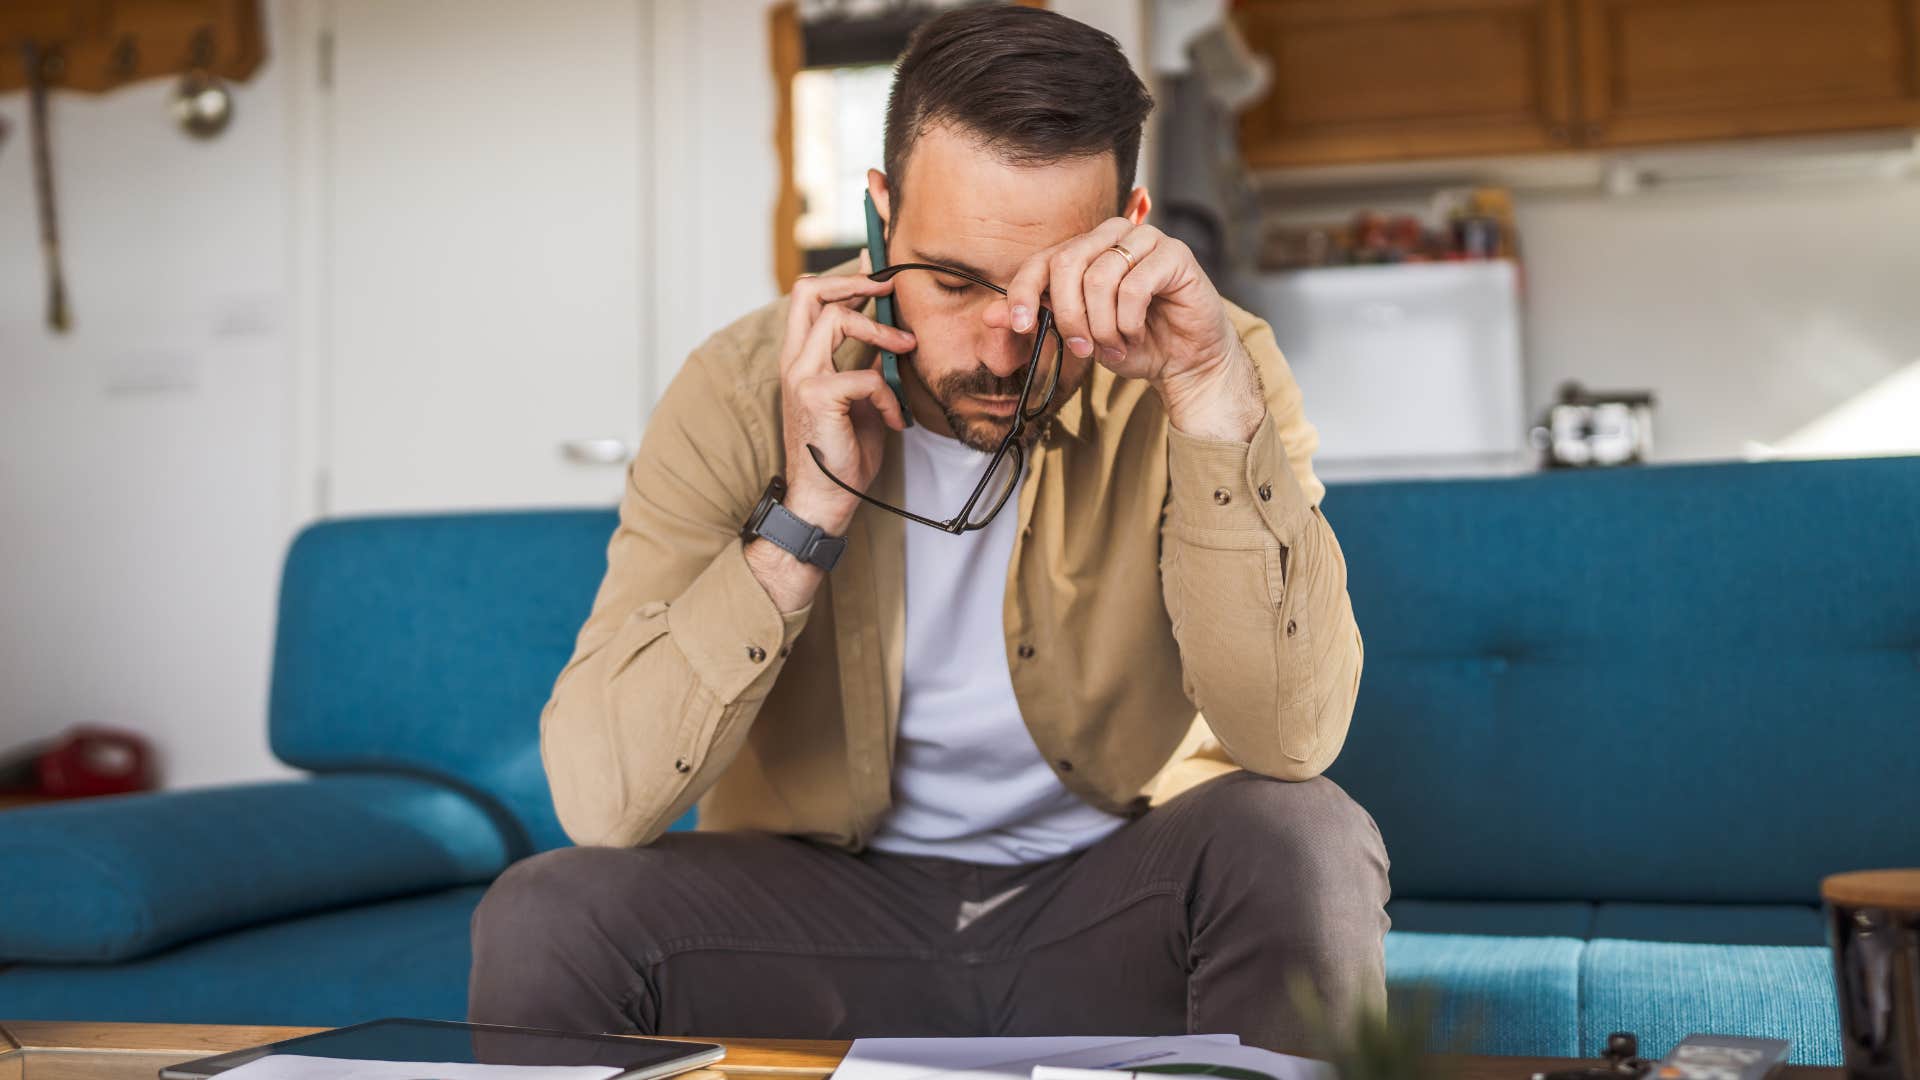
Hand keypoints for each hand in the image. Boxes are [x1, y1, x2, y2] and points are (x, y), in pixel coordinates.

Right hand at [777, 258, 914, 536]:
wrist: (824, 500)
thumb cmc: (842, 453)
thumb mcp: (859, 398)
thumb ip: (866, 364)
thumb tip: (890, 334)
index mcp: (801, 358)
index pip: (810, 298)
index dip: (845, 275)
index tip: (877, 265)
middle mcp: (794, 361)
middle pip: (809, 291)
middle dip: (854, 281)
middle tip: (887, 289)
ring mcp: (801, 377)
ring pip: (836, 318)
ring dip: (880, 331)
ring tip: (905, 350)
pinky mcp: (817, 397)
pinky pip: (865, 375)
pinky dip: (888, 395)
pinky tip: (896, 419)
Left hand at [998, 219, 1263, 441]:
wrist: (1185, 363)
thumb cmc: (1133, 344)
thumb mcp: (1077, 338)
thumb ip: (1038, 322)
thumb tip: (990, 316)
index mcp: (1085, 250)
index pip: (1041, 260)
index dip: (1023, 292)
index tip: (1021, 326)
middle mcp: (1112, 236)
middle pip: (1067, 264)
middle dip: (1068, 315)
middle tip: (1082, 348)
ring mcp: (1146, 240)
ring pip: (1101, 277)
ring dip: (1104, 326)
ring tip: (1116, 345)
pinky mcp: (1175, 254)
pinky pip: (1135, 286)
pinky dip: (1129, 322)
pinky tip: (1137, 334)